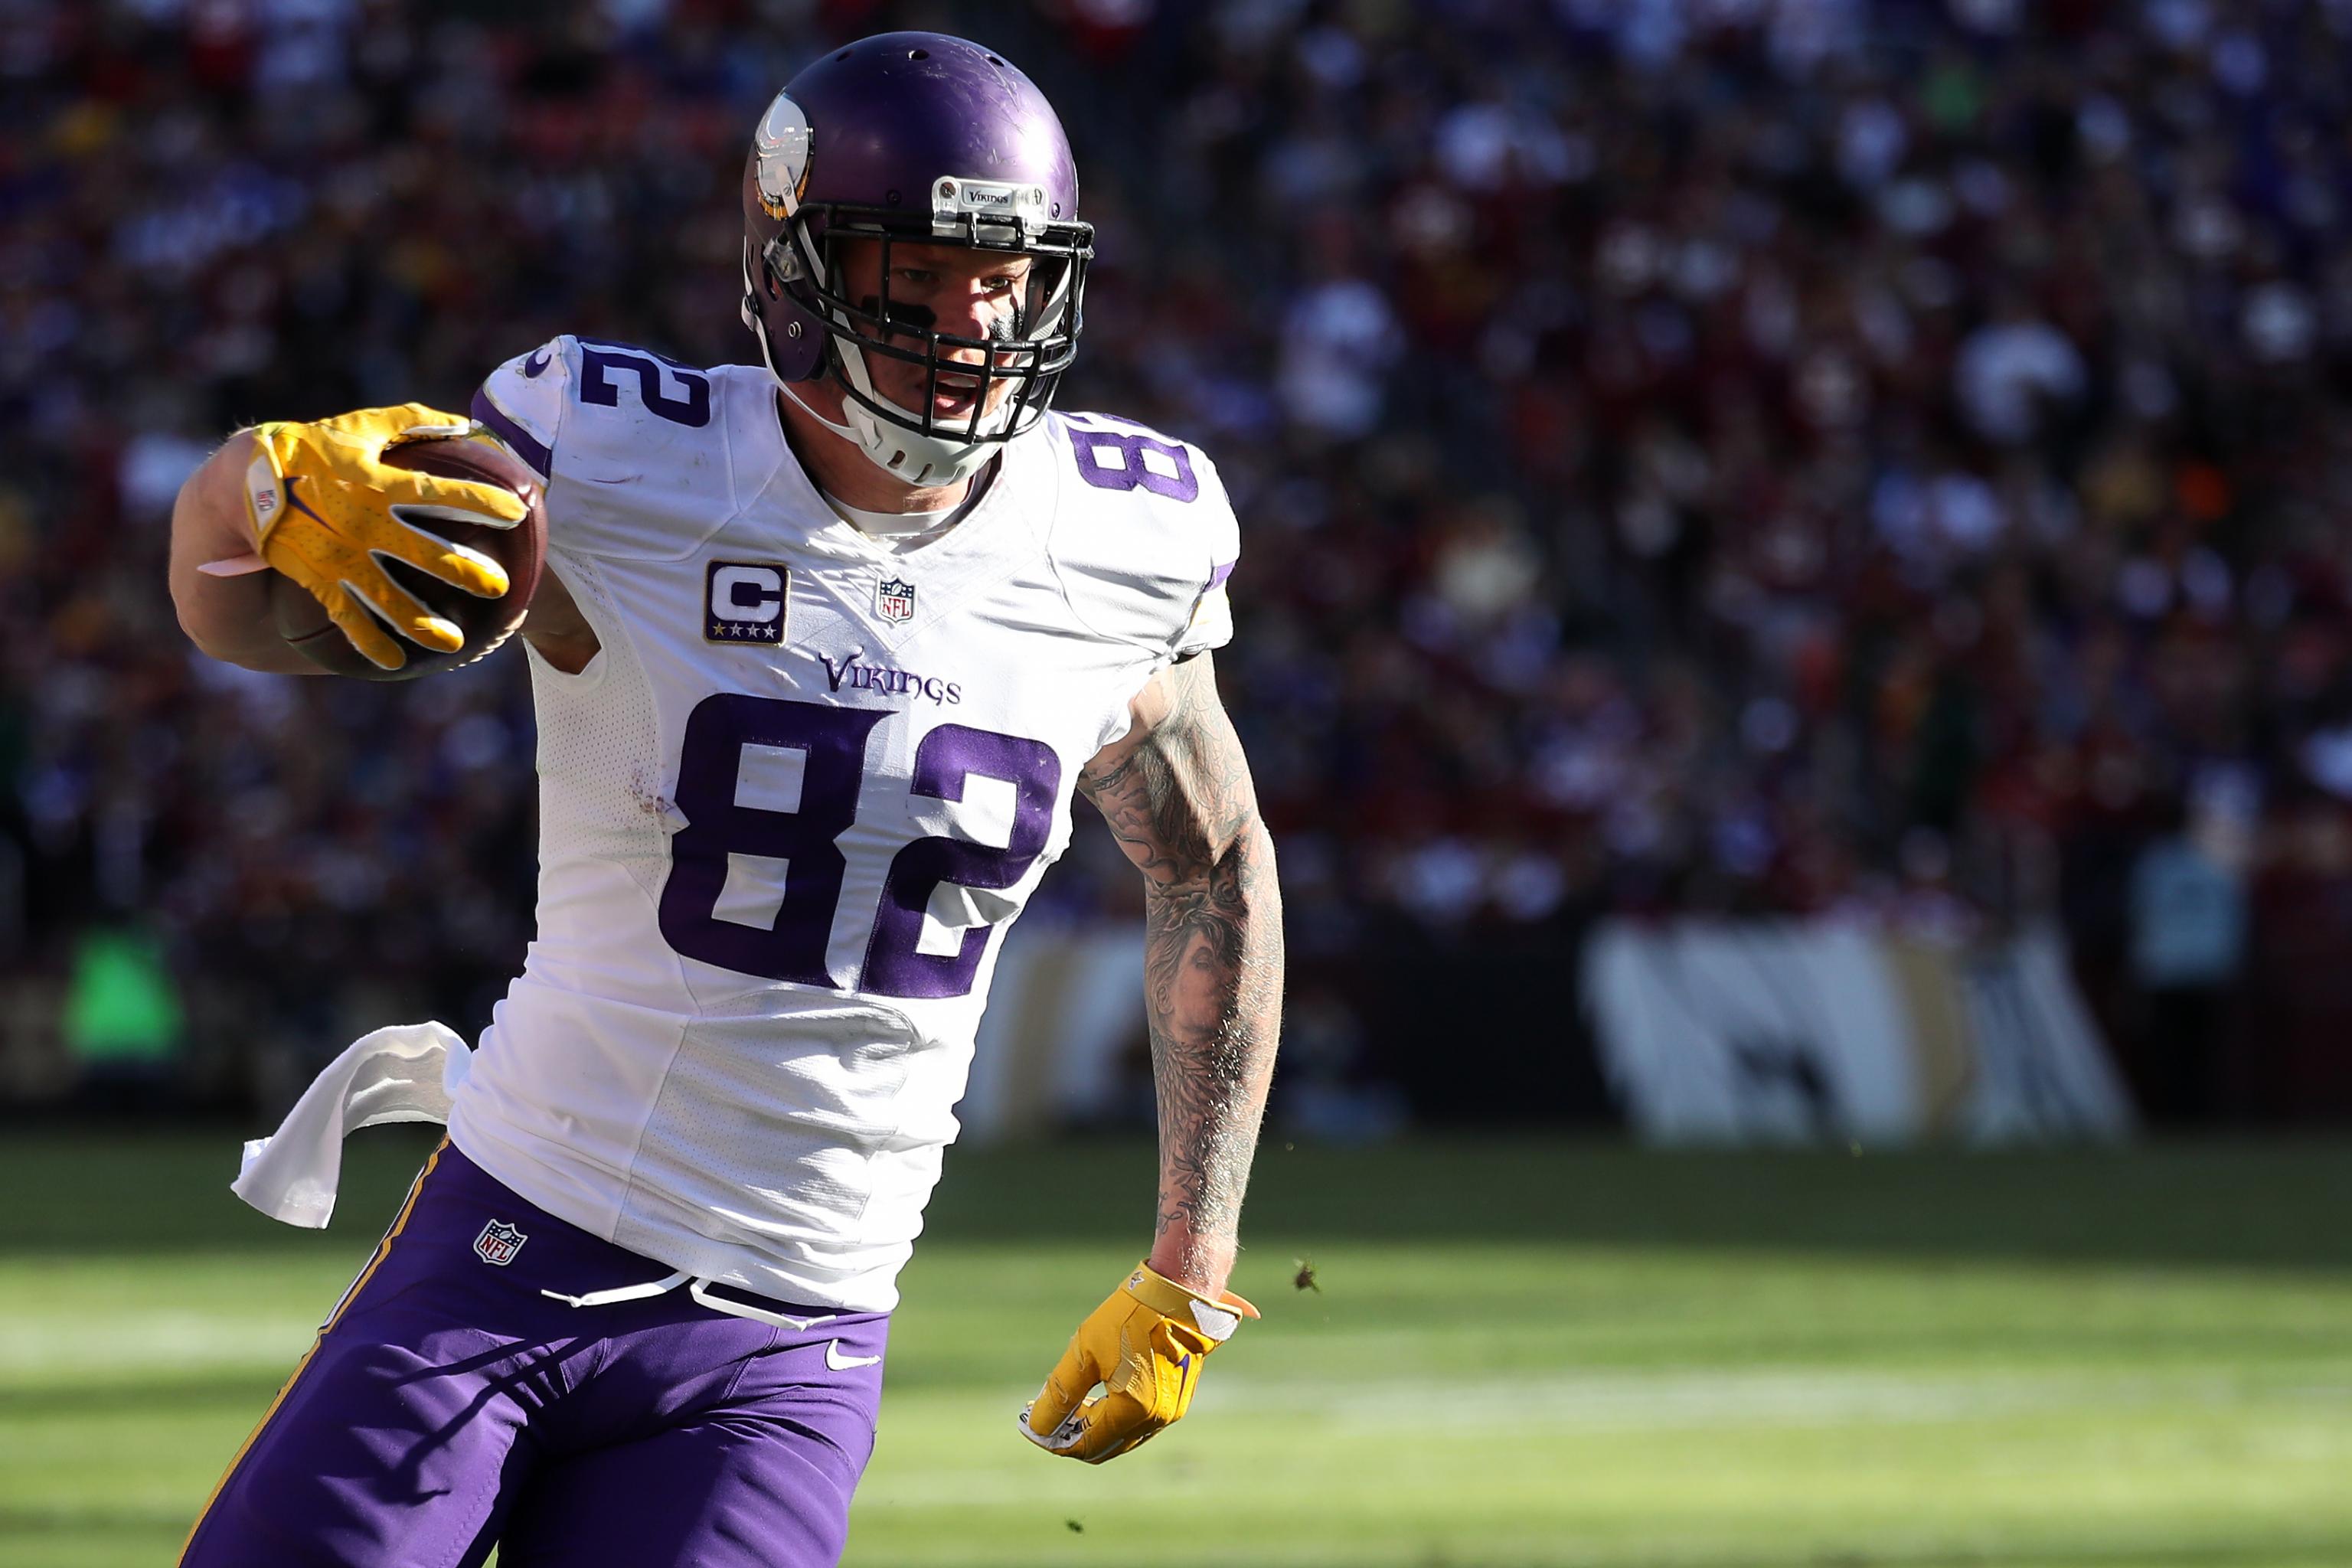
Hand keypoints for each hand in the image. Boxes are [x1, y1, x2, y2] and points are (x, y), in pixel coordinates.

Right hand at [223, 405, 523, 670]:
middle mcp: (364, 522)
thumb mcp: (361, 427)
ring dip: (420, 621)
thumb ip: (412, 423)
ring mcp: (340, 555)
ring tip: (454, 642)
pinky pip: (347, 616)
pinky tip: (394, 661)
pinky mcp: (319, 578)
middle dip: (463, 571)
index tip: (517, 511)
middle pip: (424, 552)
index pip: (440, 493)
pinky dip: (369, 641)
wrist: (245, 481)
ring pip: (387, 596)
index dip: (480, 501)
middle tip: (498, 586)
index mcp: (378, 483)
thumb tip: (465, 424)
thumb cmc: (312, 448)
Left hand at [1019, 1262, 1258, 1463]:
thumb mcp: (1084, 1352)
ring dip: (1094, 1428)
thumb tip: (1037, 1426)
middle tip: (1047, 1418)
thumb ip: (1059, 1394)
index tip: (1033, 1427)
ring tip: (1069, 1408)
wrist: (1179, 1292)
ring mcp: (1171, 1411)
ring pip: (1122, 1437)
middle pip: (1105, 1447)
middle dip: (1074, 1437)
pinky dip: (1115, 1418)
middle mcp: (1157, 1419)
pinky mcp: (1177, 1399)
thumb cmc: (1130, 1316)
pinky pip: (1139, 1423)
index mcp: (1134, 1410)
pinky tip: (1097, 1398)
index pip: (1087, 1445)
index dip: (1056, 1441)